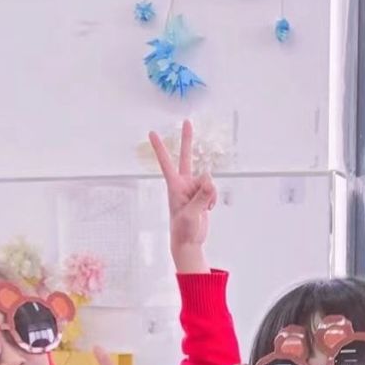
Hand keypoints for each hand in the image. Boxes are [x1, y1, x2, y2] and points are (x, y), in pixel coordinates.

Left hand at [149, 120, 215, 274]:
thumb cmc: (183, 230)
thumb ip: (201, 196)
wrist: (189, 243)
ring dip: (209, 194)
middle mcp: (183, 184)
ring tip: (204, 209)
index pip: (166, 163)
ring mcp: (193, 189)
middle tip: (187, 121)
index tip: (151, 132)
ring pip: (207, 181)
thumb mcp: (191, 214)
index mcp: (174, 186)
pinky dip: (213, 199)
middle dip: (187, 140)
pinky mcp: (202, 195)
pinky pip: (212, 190)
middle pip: (187, 158)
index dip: (159, 148)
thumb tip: (210, 179)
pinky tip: (208, 209)